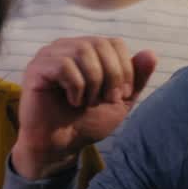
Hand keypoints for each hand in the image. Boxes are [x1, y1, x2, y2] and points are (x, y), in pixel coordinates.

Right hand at [13, 37, 155, 178]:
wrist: (59, 146)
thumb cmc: (86, 122)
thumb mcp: (120, 101)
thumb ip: (136, 78)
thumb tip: (151, 53)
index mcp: (86, 50)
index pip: (114, 42)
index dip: (125, 68)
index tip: (121, 95)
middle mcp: (67, 47)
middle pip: (100, 44)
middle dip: (112, 75)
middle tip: (106, 100)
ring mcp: (49, 55)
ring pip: (83, 51)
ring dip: (94, 82)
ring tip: (88, 102)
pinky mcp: (36, 68)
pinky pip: (64, 65)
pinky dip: (76, 87)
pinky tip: (72, 101)